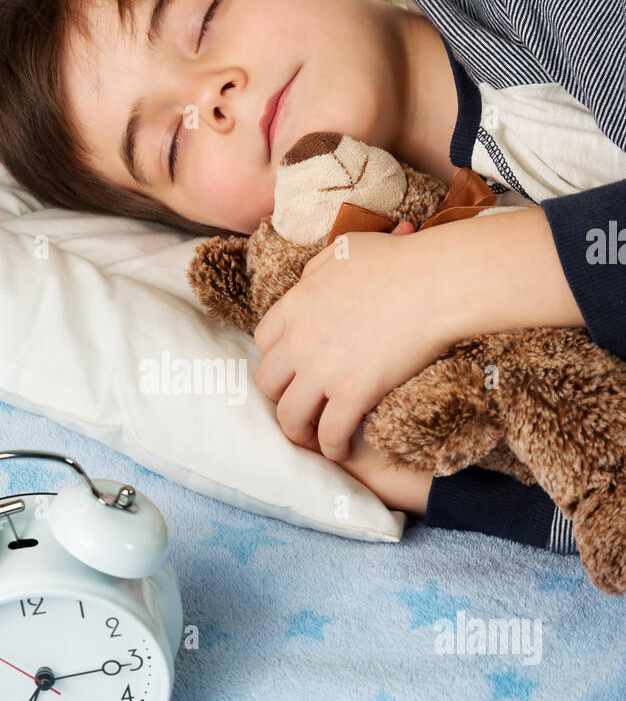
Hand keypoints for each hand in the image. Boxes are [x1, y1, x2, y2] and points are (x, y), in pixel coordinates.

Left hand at [253, 223, 448, 463]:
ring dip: (299, 431)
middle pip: (268, 382)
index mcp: (295, 305)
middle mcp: (300, 340)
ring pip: (290, 416)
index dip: (277, 358)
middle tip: (299, 405)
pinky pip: (330, 433)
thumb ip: (318, 269)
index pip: (263, 341)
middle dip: (280, 396)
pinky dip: (331, 447)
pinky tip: (340, 450)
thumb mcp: (345, 250)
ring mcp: (323, 369)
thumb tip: (310, 281)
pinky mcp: (352, 393)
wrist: (436, 282)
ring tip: (313, 438)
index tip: (291, 369)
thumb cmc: (400, 260)